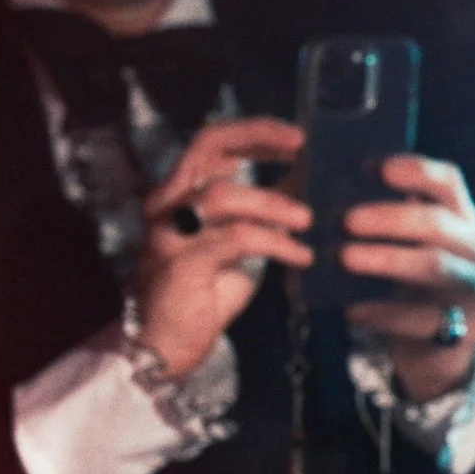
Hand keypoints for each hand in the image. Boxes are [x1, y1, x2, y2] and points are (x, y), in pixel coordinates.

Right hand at [134, 117, 311, 376]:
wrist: (166, 343)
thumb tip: (305, 180)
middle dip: (257, 138)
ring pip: (223, 194)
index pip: (212, 141)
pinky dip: (275, 242)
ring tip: (308, 222)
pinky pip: (235, 238)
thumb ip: (262, 210)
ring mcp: (168, 231)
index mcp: (181, 193)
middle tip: (301, 146)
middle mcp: (167, 203)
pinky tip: (301, 256)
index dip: (253, 130)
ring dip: (274, 203)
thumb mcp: (241, 241)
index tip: (297, 135)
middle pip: (208, 147)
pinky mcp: (180, 262)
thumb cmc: (205, 290)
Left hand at [341, 154, 474, 401]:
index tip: (379, 168)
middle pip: (439, 222)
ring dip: (388, 259)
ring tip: (345, 259)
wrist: (434, 342)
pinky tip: (351, 309)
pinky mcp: (466, 328)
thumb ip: (365, 212)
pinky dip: (384, 313)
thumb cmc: (404, 279)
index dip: (417, 171)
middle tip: (346, 219)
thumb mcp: (395, 244)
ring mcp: (474, 289)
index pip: (447, 183)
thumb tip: (313, 180)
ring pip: (435, 266)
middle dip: (391, 217)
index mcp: (459, 217)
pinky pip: (423, 319)